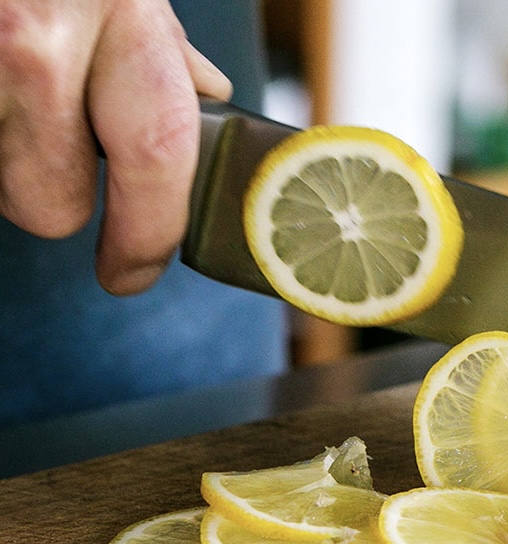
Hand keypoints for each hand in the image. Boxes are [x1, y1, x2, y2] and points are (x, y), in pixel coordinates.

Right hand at [0, 0, 231, 293]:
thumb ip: (159, 42)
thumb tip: (207, 94)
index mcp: (121, 11)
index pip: (158, 156)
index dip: (150, 235)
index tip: (133, 273)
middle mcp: (39, 38)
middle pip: (52, 204)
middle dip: (56, 195)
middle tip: (53, 148)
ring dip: (5, 161)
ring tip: (9, 96)